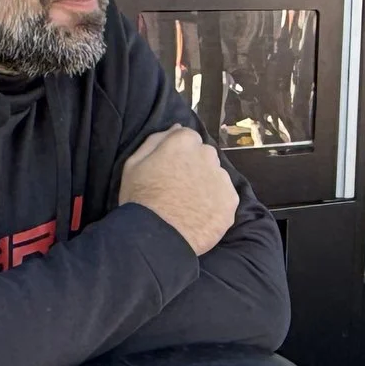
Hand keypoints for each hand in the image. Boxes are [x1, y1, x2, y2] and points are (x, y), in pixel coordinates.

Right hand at [119, 125, 238, 257]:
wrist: (157, 237)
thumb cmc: (140, 199)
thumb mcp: (133, 164)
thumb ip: (156, 140)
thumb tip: (175, 127)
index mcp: (184, 142)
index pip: (188, 138)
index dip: (178, 154)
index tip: (170, 170)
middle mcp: (207, 155)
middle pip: (204, 155)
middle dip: (195, 166)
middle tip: (179, 188)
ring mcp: (221, 178)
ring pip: (216, 176)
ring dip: (206, 184)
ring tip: (190, 204)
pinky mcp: (231, 202)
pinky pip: (224, 197)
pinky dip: (215, 204)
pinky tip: (199, 215)